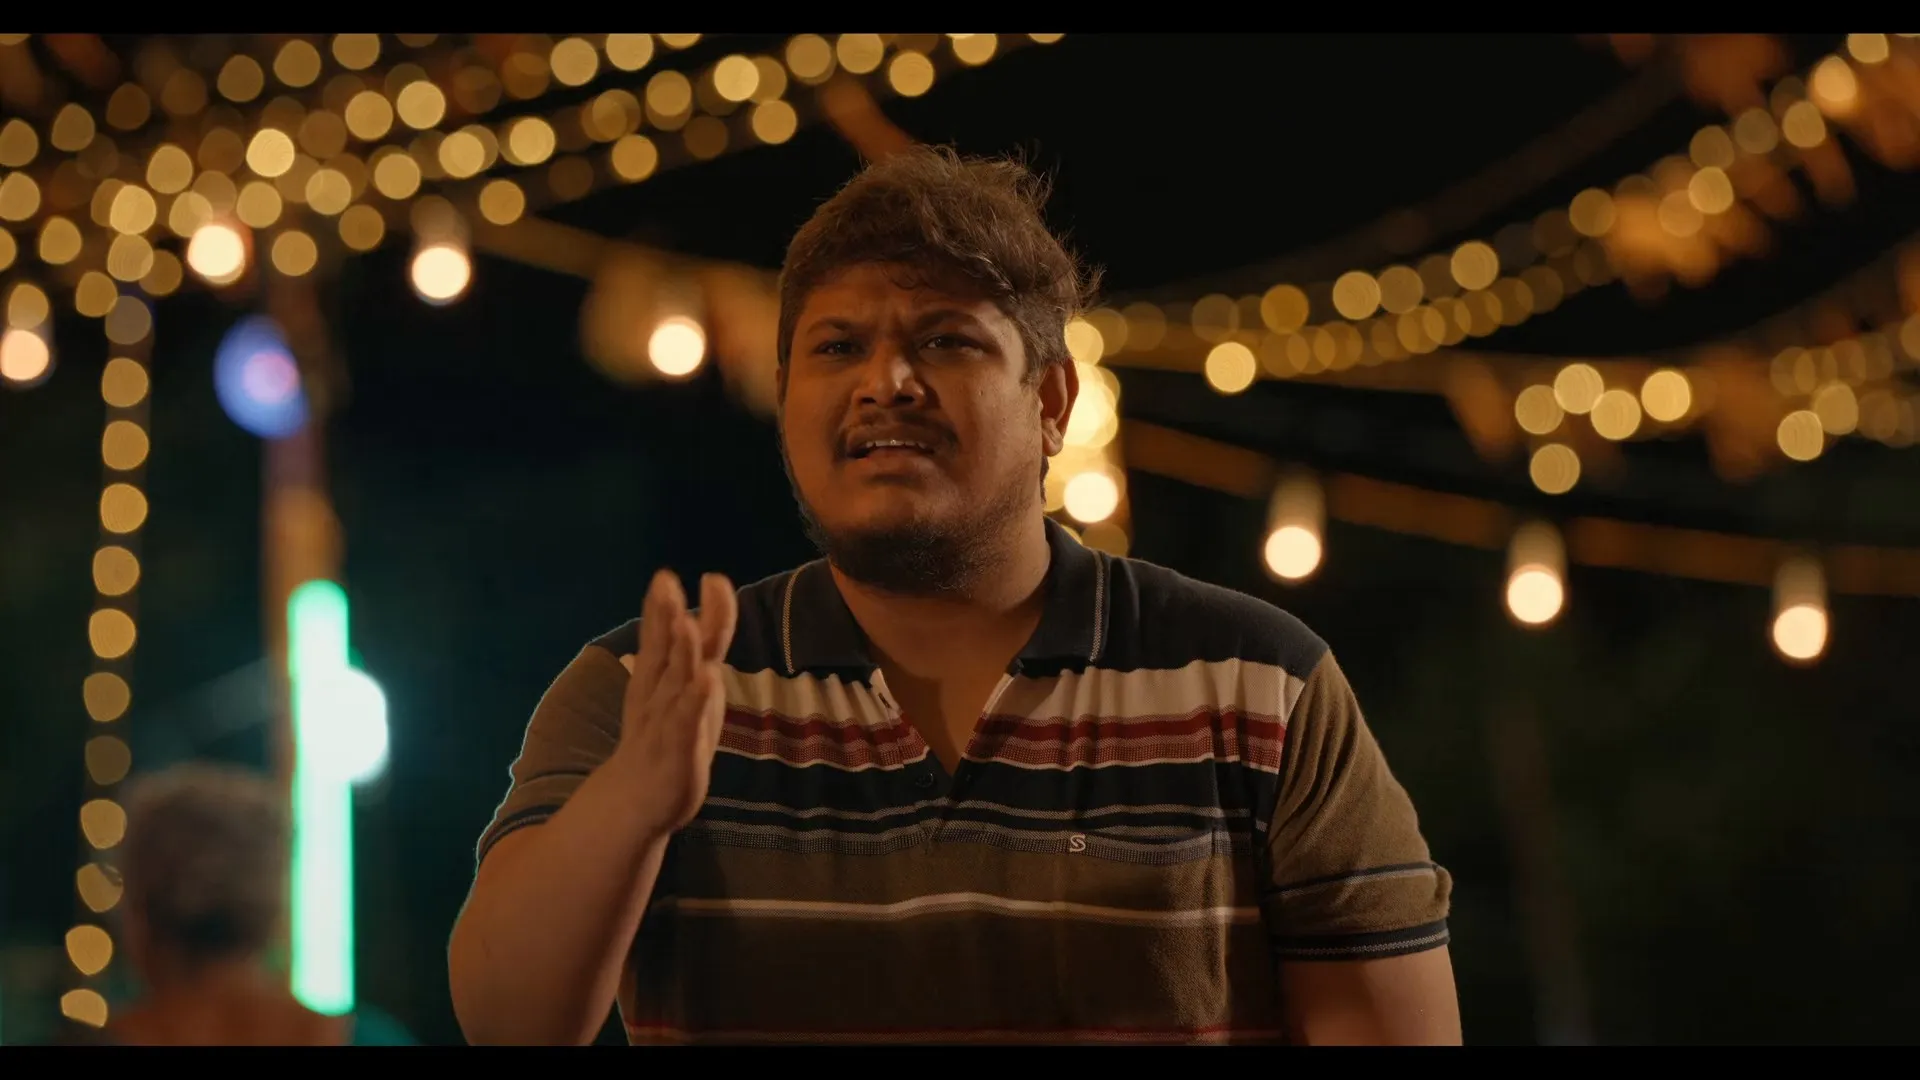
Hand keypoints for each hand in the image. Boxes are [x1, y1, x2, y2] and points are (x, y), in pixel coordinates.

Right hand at [613, 569, 737, 836]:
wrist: (636, 802)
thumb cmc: (663, 738)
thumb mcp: (673, 692)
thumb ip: (681, 654)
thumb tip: (688, 612)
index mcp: (658, 681)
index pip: (661, 638)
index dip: (663, 608)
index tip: (666, 575)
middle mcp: (658, 697)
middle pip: (664, 653)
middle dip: (666, 617)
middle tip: (665, 583)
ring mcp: (666, 725)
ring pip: (675, 685)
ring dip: (682, 654)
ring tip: (686, 623)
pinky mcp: (680, 754)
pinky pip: (688, 725)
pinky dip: (696, 703)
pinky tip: (706, 680)